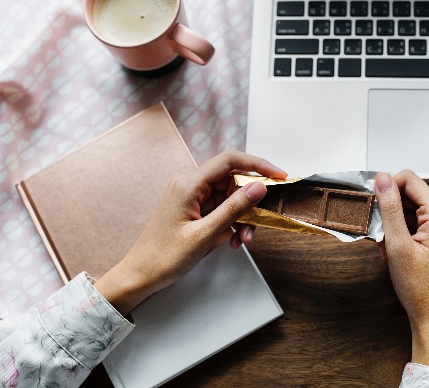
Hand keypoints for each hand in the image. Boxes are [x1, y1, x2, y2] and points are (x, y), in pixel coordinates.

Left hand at [94, 150, 286, 314]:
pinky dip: (232, 224)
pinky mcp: (195, 210)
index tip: (279, 176)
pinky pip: (222, 210)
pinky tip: (232, 241)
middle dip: (250, 201)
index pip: (230, 160)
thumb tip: (259, 187)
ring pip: (230, 197)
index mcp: (189, 184)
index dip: (258, 164)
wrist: (141, 275)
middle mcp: (191, 185)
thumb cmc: (164, 257)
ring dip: (242, 217)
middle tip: (263, 219)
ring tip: (243, 239)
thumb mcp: (205, 234)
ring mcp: (193, 198)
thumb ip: (234, 209)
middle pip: (233, 180)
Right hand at [375, 170, 428, 373]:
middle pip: (410, 192)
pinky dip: (402, 230)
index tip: (372, 204)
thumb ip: (389, 208)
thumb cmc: (420, 288)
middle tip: (378, 233)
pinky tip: (394, 249)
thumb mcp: (397, 245)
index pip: (409, 179)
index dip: (387, 187)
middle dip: (389, 209)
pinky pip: (417, 220)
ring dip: (394, 222)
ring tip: (386, 246)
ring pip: (411, 207)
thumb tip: (382, 179)